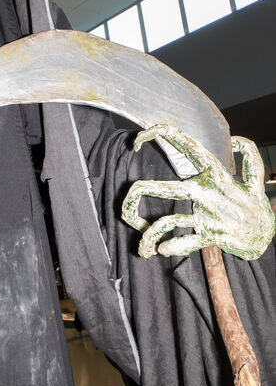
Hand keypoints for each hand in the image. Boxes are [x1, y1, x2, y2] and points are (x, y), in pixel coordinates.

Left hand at [121, 125, 274, 259]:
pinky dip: (169, 247)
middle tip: (124, 206)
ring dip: (148, 235)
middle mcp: (206, 193)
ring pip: (167, 223)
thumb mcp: (256, 179)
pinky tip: (158, 250)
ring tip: (142, 247)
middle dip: (136, 194)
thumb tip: (236, 139)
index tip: (138, 139)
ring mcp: (206, 215)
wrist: (267, 238)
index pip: (186, 146)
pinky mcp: (208, 235)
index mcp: (214, 174)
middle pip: (163, 189)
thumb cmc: (255, 206)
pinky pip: (182, 241)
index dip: (160, 134)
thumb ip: (248, 156)